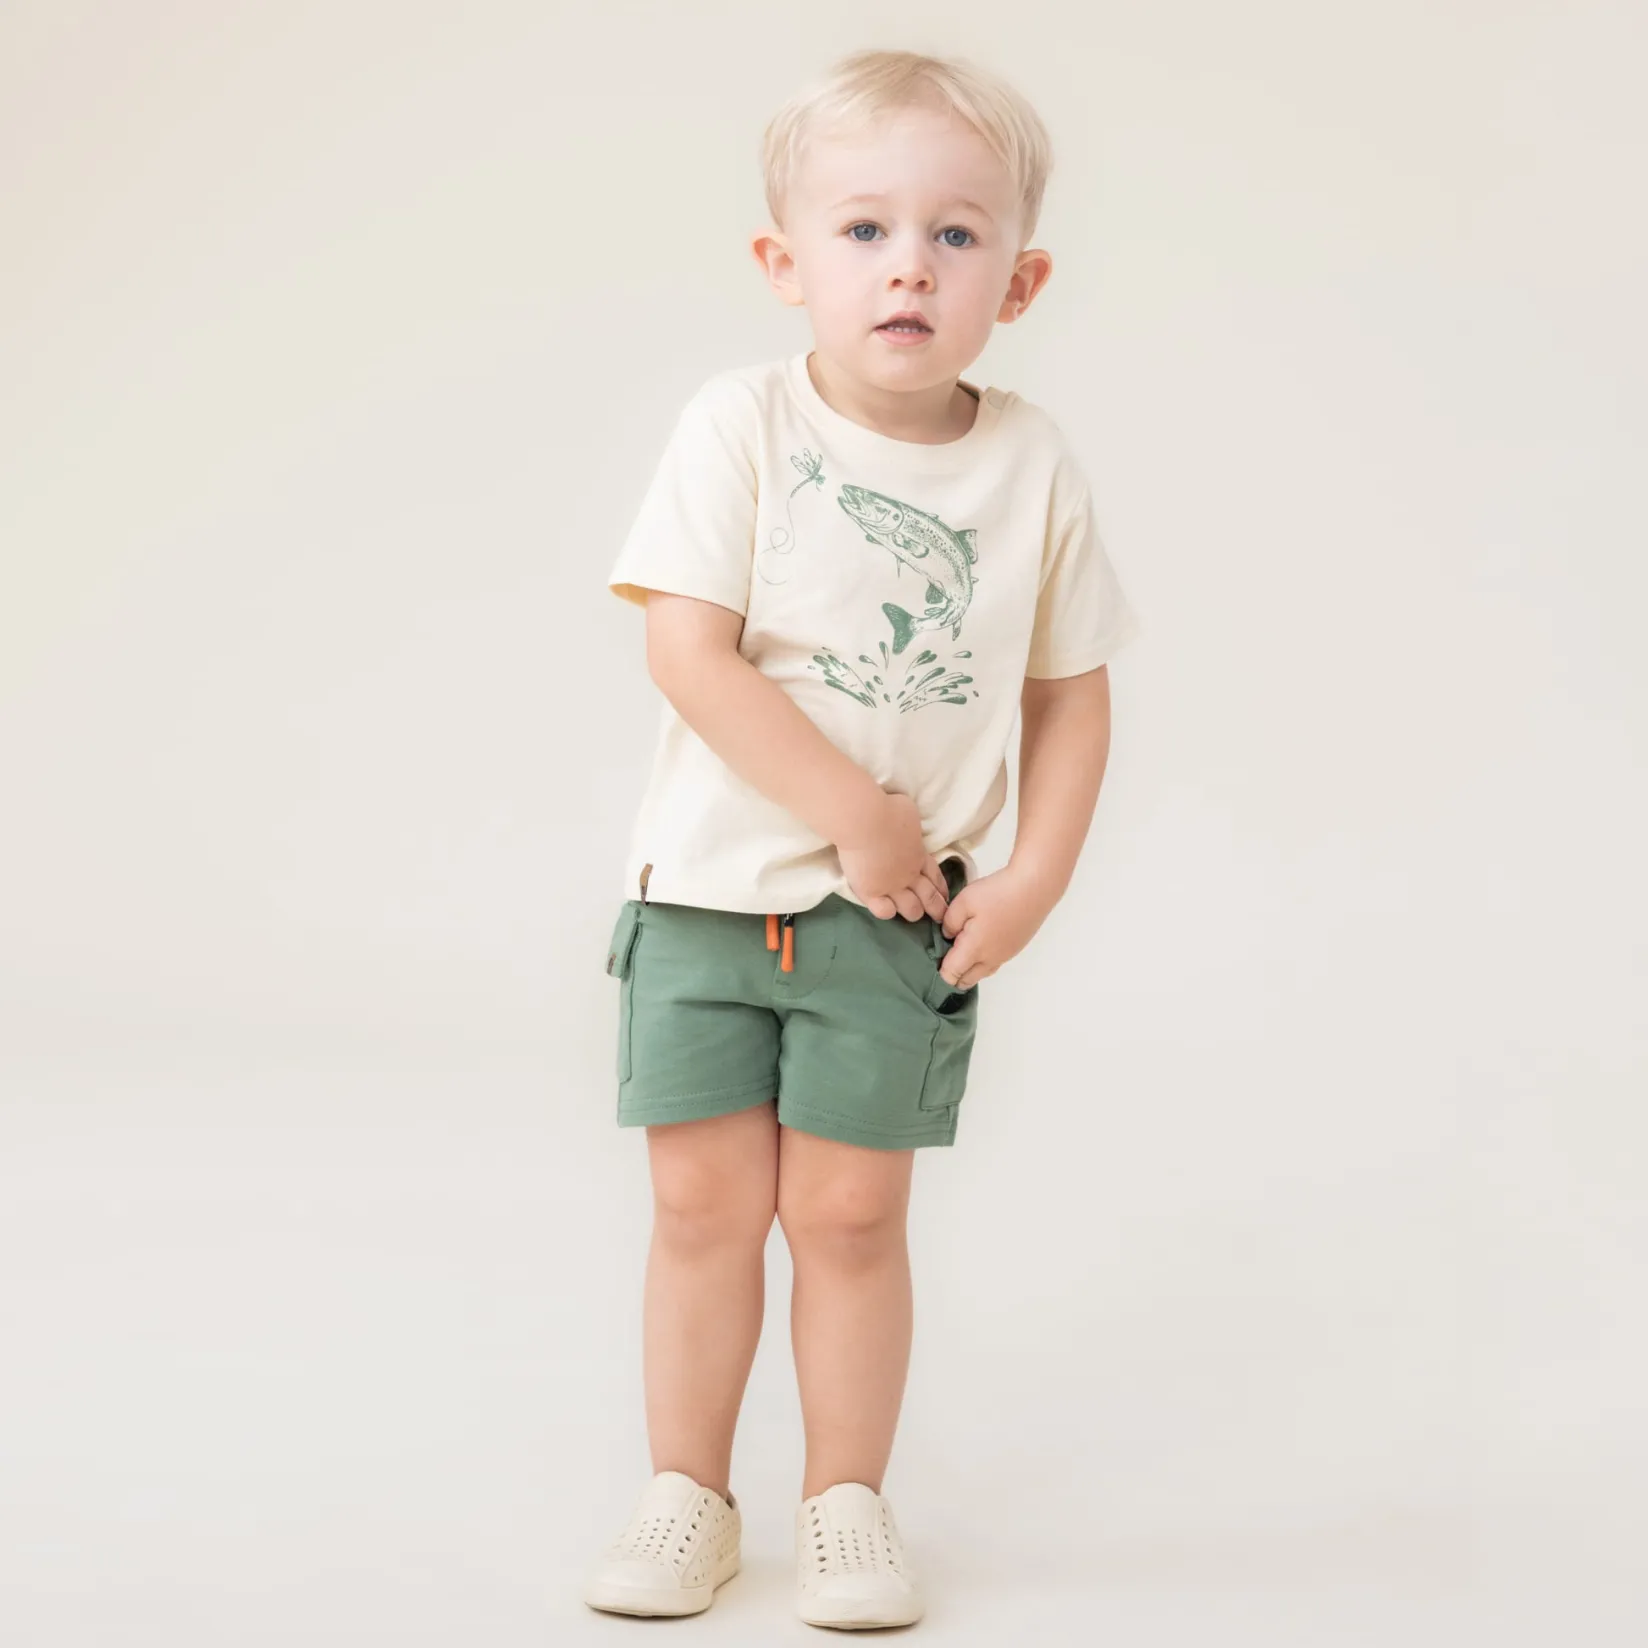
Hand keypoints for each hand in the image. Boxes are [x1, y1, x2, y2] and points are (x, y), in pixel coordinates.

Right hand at [837, 792, 949, 922]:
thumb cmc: (888, 810)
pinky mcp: (871, 892)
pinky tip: (885, 908)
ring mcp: (891, 886)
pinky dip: (887, 912)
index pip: (935, 875)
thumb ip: (909, 824)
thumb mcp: (908, 812)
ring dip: (913, 912)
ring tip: (912, 915)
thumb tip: (905, 821)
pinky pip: (884, 912)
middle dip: (936, 907)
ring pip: (910, 908)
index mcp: (919, 854)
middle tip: (939, 915)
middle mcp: (909, 875)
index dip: (941, 887)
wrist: (866, 821)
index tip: (946, 896)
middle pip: (928, 897)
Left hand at [938, 863, 1060, 989]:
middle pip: (966, 981)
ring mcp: (1005, 956)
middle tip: (944, 955)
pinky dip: (982, 961)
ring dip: (968, 969)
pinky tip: (980, 943)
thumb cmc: (997, 893)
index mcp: (974, 950)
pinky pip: (993, 964)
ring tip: (961, 949)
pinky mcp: (1015, 948)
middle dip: (952, 975)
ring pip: (981, 974)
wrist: (1034, 888)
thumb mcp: (964, 901)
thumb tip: (948, 936)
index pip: (951, 975)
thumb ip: (949, 921)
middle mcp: (990, 959)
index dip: (938, 973)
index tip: (931, 960)